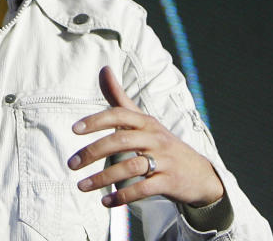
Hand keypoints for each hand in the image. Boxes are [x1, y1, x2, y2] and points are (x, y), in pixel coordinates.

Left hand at [67, 66, 224, 207]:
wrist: (200, 174)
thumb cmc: (162, 144)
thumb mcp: (143, 120)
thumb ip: (120, 98)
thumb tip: (104, 69)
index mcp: (146, 122)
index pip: (119, 115)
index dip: (96, 120)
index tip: (74, 130)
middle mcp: (155, 138)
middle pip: (121, 141)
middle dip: (93, 152)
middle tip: (72, 164)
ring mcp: (164, 160)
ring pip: (129, 167)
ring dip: (102, 178)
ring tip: (81, 186)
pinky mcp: (170, 182)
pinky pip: (143, 189)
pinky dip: (122, 196)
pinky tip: (106, 202)